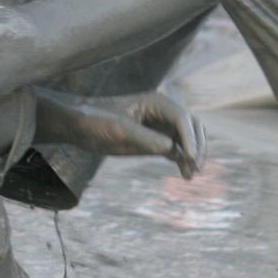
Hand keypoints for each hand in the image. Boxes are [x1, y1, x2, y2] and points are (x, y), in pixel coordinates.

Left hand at [75, 93, 206, 177]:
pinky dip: (183, 161)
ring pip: (187, 140)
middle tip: (196, 165)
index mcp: (157, 102)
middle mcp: (163, 113)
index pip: (183, 118)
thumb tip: (172, 149)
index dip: (190, 138)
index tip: (190, 157)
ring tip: (191, 174)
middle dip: (198, 146)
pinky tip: (185, 174)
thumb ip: (146, 138)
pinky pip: (176, 150)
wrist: (80, 126)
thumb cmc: (97, 120)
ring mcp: (160, 127)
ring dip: (193, 155)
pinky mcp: (155, 141)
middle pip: (192, 127)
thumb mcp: (120, 129)